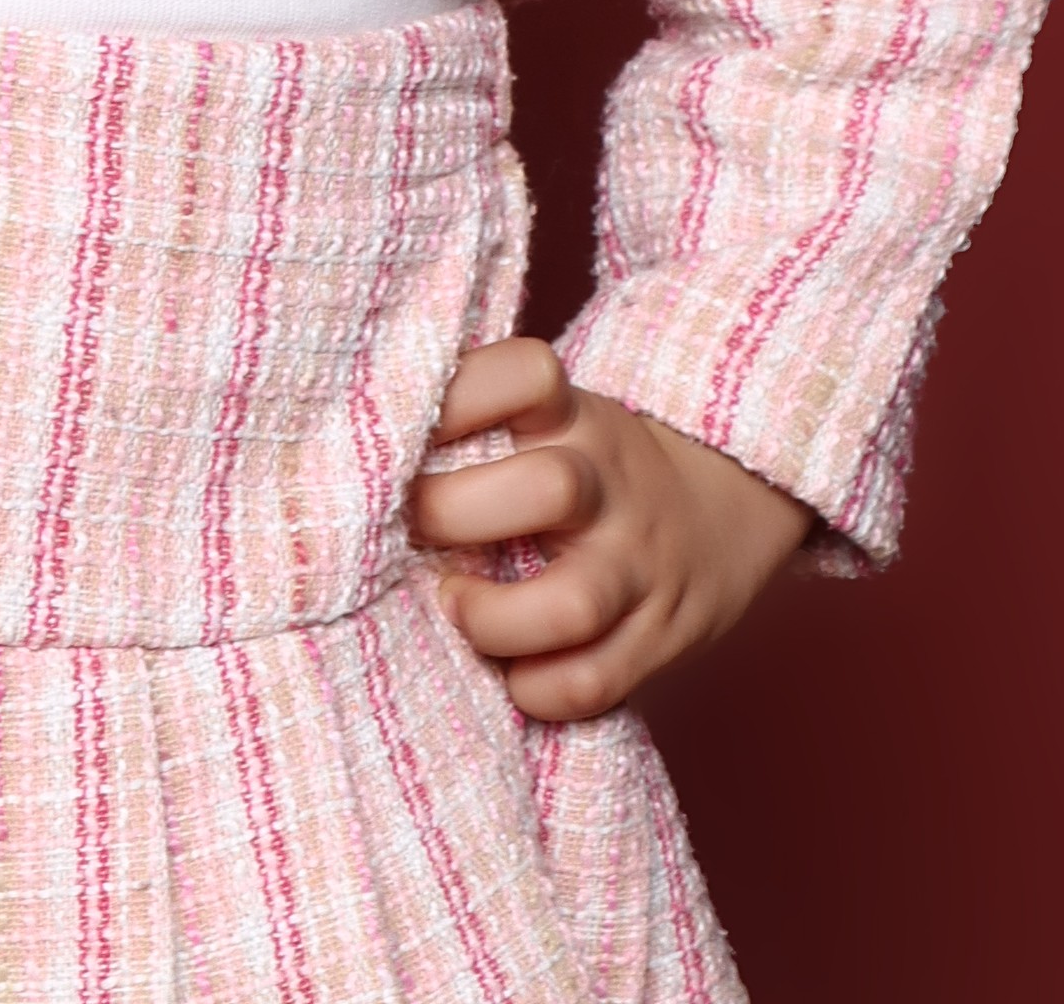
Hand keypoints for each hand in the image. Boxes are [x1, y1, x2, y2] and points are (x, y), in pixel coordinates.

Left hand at [408, 335, 810, 721]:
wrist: (724, 508)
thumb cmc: (587, 466)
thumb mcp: (549, 420)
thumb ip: (471, 429)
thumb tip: (339, 465)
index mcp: (573, 415)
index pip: (527, 373)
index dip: (455, 395)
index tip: (400, 429)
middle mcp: (609, 484)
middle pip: (546, 489)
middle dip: (455, 514)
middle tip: (409, 530)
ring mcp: (638, 566)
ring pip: (571, 605)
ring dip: (493, 620)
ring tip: (456, 608)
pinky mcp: (658, 641)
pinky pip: (589, 686)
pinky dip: (532, 691)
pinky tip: (506, 671)